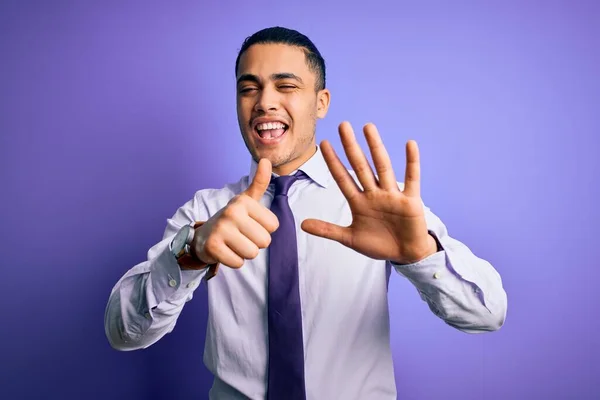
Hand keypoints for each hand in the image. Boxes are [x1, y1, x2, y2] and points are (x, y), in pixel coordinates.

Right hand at [190, 158, 278, 268]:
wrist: (203, 235)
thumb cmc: (232, 219)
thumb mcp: (246, 200)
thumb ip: (259, 182)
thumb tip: (265, 160)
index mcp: (243, 202)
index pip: (274, 226)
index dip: (264, 229)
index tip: (250, 224)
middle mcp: (231, 212)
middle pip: (264, 241)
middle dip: (255, 243)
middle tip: (241, 236)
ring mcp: (220, 229)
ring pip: (252, 253)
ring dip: (245, 253)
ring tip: (234, 243)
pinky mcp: (212, 247)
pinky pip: (238, 263)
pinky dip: (233, 261)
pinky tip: (225, 251)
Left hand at [301, 121, 436, 264]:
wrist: (405, 254)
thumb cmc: (379, 244)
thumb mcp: (350, 238)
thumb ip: (328, 230)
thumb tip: (302, 224)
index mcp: (359, 202)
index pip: (342, 178)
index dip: (333, 162)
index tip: (324, 144)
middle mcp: (374, 194)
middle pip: (360, 166)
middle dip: (351, 147)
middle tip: (343, 125)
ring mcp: (392, 195)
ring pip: (382, 167)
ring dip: (376, 147)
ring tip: (368, 127)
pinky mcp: (410, 200)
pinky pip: (411, 179)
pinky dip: (412, 162)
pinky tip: (410, 144)